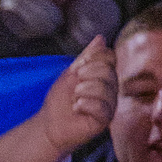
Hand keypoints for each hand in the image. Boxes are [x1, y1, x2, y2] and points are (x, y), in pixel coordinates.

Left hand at [38, 36, 114, 155]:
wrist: (50, 124)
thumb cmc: (60, 99)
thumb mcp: (70, 73)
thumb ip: (86, 57)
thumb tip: (101, 38)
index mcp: (104, 75)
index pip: (110, 56)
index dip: (93, 58)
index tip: (77, 68)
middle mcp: (111, 88)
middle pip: (108, 70)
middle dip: (87, 74)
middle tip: (75, 85)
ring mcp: (110, 104)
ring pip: (105, 88)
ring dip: (83, 90)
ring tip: (75, 97)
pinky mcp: (105, 119)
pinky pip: (102, 107)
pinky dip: (85, 104)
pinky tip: (77, 107)